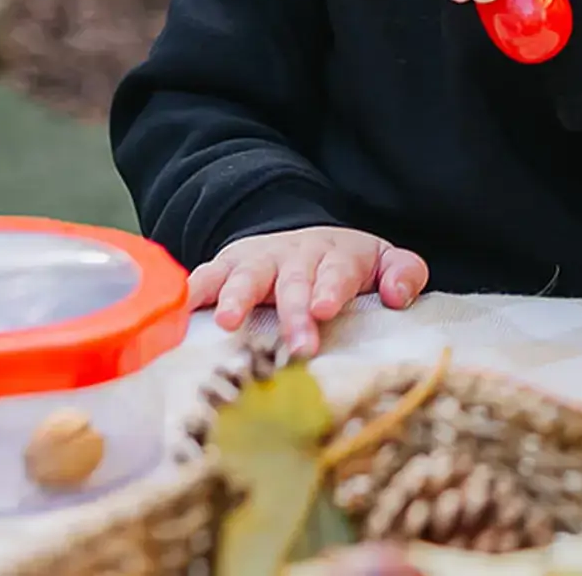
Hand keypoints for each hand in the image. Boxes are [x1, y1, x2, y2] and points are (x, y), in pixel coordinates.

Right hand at [189, 226, 428, 355]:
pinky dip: (191, 292)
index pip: (337, 271)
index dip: (330, 289)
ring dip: (236, 296)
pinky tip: (178, 312)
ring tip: (226, 322)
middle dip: (293, 311)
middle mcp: (295, 254)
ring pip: (246, 275)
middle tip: (297, 343)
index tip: (325, 310)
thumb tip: (399, 295)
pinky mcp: (226, 266)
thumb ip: (404, 273)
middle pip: (294, 282)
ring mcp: (258, 260)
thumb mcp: (383, 261)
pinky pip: (206, 277)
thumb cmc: (345, 265)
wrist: (302, 239)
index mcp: (337, 256)